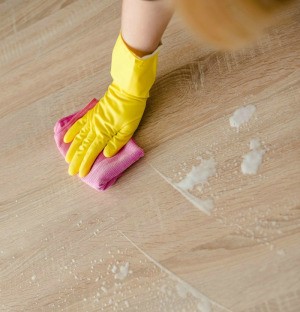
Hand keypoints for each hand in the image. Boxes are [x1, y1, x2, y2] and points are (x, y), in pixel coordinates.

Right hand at [63, 34, 157, 176]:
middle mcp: (95, 127)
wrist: (127, 90)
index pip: (92, 151)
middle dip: (76, 160)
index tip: (80, 173)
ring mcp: (92, 120)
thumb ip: (117, 142)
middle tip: (71, 171)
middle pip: (83, 147)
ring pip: (79, 137)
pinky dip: (72, 131)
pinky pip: (79, 124)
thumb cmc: (131, 110)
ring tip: (67, 159)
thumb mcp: (129, 129)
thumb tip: (105, 154)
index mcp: (104, 133)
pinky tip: (67, 138)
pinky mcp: (92, 113)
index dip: (86, 163)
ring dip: (72, 149)